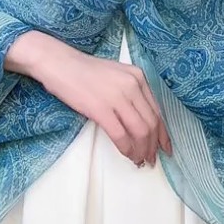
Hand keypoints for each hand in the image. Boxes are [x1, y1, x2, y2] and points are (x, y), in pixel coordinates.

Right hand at [32, 43, 173, 167]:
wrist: (59, 63)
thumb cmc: (84, 71)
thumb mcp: (116, 76)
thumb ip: (131, 93)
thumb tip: (140, 121)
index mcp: (138, 76)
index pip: (157, 110)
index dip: (163, 133)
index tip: (165, 148)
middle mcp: (133, 85)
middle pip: (151, 123)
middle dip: (153, 146)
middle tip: (151, 160)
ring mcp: (117, 97)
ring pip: (140, 132)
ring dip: (141, 150)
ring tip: (139, 161)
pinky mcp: (101, 109)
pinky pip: (121, 136)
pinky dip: (127, 150)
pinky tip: (127, 156)